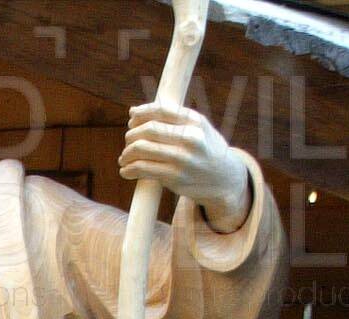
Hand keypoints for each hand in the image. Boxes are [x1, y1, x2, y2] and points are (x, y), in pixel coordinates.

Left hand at [121, 103, 250, 232]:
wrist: (224, 178)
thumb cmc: (205, 149)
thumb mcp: (197, 127)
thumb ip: (170, 118)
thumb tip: (132, 112)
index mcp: (195, 121)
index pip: (159, 110)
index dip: (140, 114)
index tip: (132, 121)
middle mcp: (190, 137)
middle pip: (147, 129)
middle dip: (131, 135)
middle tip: (128, 143)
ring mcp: (182, 158)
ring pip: (141, 148)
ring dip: (126, 154)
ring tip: (125, 158)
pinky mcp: (174, 177)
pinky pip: (142, 169)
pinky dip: (128, 169)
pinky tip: (126, 171)